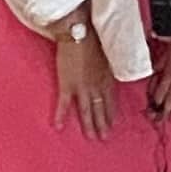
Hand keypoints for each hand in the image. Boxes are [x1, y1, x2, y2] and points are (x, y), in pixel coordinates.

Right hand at [51, 24, 118, 138]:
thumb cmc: (94, 40)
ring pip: (86, 111)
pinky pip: (64, 104)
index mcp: (107, 79)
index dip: (111, 114)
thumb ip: (110, 70)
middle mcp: (96, 86)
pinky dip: (61, 115)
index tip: (112, 125)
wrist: (79, 33)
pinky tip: (58, 126)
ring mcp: (81, 87)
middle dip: (102, 125)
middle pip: (100, 109)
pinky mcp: (66, 85)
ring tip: (91, 137)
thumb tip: (112, 76)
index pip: (111, 101)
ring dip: (88, 125)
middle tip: (104, 138)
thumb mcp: (109, 56)